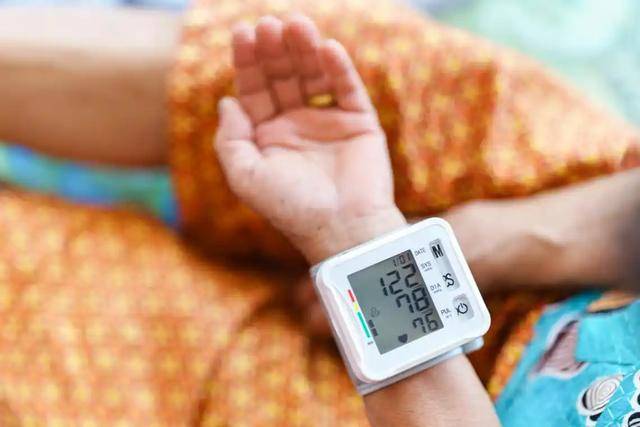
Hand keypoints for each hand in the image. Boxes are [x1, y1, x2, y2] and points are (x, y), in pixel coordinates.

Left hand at [215, 15, 404, 263]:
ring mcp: (328, 121)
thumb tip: (226, 101)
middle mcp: (296, 124)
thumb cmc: (292, 209)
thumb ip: (231, 139)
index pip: (254, 89)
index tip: (243, 32)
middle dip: (274, 50)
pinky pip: (347, 88)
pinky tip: (326, 48)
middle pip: (282, 76)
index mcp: (268, 136)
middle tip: (269, 24)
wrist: (342, 230)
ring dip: (305, 50)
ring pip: (314, 75)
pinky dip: (338, 67)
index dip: (247, 61)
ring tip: (297, 25)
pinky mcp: (360, 122)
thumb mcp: (246, 178)